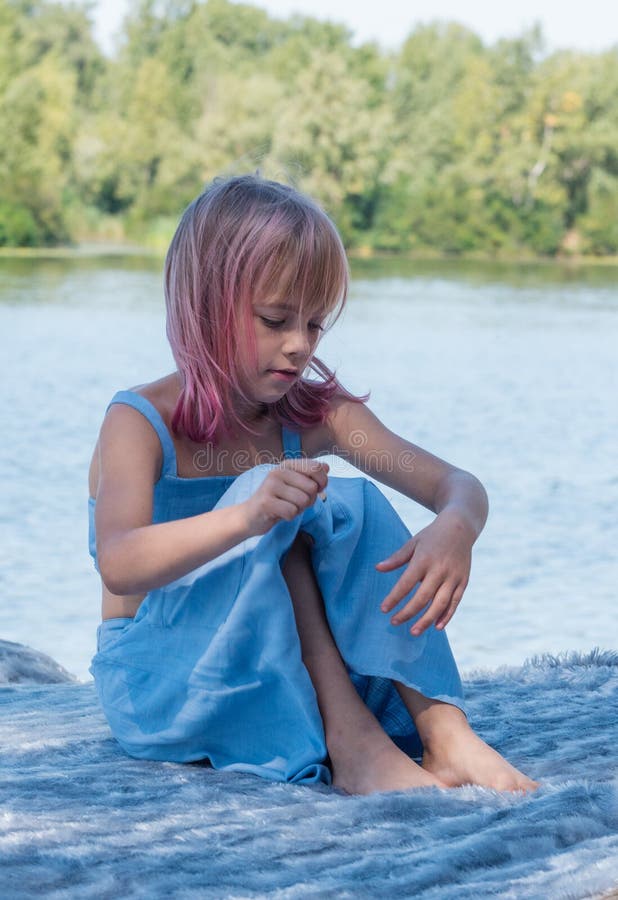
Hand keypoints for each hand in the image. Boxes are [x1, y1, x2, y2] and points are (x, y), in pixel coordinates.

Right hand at [242, 459, 328, 535]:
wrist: (251, 515)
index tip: (316, 490)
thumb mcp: (296, 485)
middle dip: (309, 500)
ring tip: (286, 507)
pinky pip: (292, 512)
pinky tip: (280, 514)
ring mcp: (270, 486)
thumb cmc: (278, 500)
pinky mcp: (265, 502)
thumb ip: (311, 476)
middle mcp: (278, 471)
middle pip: (312, 488)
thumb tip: (327, 467)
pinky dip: (290, 516)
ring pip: (303, 501)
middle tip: (295, 502)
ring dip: (299, 509)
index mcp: (287, 465)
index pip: (316, 468)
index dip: (322, 482)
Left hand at [376, 508, 473, 634]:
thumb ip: (396, 558)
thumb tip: (378, 568)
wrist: (460, 527)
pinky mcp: (463, 581)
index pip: (406, 583)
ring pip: (440, 604)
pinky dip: (447, 616)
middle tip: (394, 622)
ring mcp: (454, 576)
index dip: (394, 598)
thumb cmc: (432, 536)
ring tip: (413, 631)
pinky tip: (436, 627)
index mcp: (424, 559)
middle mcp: (440, 569)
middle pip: (423, 597)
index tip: (384, 609)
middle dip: (408, 612)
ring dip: (426, 620)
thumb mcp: (413, 543)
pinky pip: (455, 602)